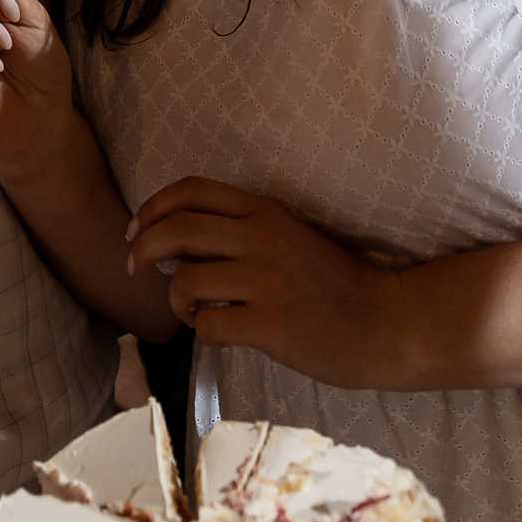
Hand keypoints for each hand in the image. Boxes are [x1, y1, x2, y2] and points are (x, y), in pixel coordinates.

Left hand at [128, 177, 406, 389]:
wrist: (386, 323)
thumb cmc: (331, 284)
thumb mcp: (289, 237)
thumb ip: (238, 231)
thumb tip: (172, 240)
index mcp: (267, 212)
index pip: (191, 190)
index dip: (152, 208)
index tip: (136, 230)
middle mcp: (264, 239)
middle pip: (177, 230)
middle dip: (143, 248)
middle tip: (137, 269)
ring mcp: (268, 283)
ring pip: (185, 280)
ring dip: (175, 299)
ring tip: (192, 310)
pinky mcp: (272, 326)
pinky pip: (208, 325)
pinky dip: (202, 330)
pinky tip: (219, 331)